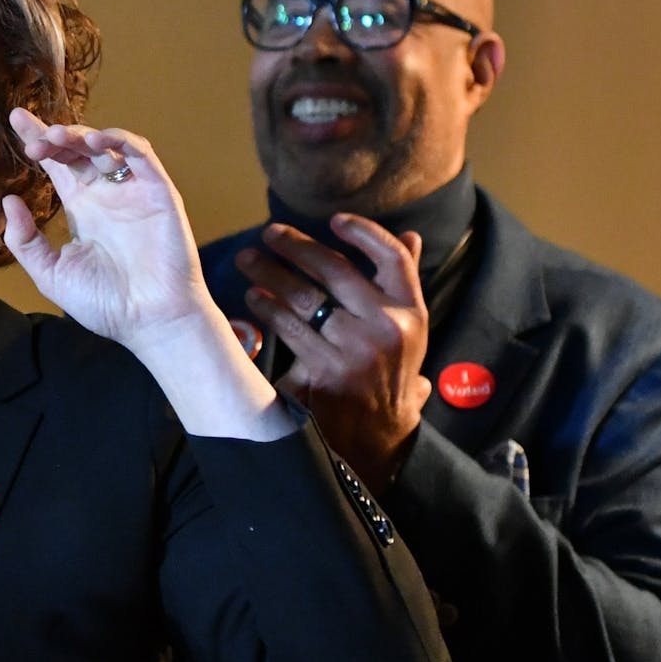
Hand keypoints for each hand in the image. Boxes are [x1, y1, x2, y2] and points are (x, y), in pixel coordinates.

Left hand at [3, 107, 294, 440]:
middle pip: (78, 149)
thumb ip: (26, 241)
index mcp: (84, 210)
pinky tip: (95, 141)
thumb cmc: (106, 304)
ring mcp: (134, 190)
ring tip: (58, 138)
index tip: (16, 119)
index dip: (39, 140)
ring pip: (107, 145)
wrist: (150, 321)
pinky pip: (141, 154)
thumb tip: (8, 201)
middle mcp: (107, 195)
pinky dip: (119, 140)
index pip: (58, 165)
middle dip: (55, 136)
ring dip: (82, 135)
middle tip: (33, 139)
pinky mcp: (159, 191)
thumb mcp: (51, 273)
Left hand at [238, 215, 429, 489]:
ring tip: (248, 261)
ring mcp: (356, 351)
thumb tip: (410, 235)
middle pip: (336, 270)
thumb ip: (404, 285)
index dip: (364, 232)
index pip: (394, 258)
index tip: (334, 220)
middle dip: (297, 246)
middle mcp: (388, 327)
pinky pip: (289, 329)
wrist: (377, 441)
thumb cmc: (387, 376)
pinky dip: (267, 309)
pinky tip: (253, 298)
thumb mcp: (407, 331)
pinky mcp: (326, 372)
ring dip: (270, 274)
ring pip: (305, 297)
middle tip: (269, 233)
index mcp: (412, 313)